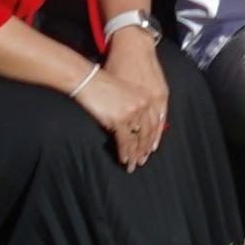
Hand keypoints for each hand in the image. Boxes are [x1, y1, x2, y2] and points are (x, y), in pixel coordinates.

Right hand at [77, 36, 171, 170]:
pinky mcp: (120, 118)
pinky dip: (124, 151)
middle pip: (148, 133)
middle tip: (142, 162)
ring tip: (133, 165)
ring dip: (135, 154)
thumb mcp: (126, 93)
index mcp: (147, 98)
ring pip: (137, 138)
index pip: (154, 123)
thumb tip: (134, 127)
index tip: (150, 150)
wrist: (91, 79)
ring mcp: (133, 112)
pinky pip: (124, 140)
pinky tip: (124, 159)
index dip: (152, 139)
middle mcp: (144, 105)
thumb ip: (134, 107)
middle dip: (144, 150)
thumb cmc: (104, 84)